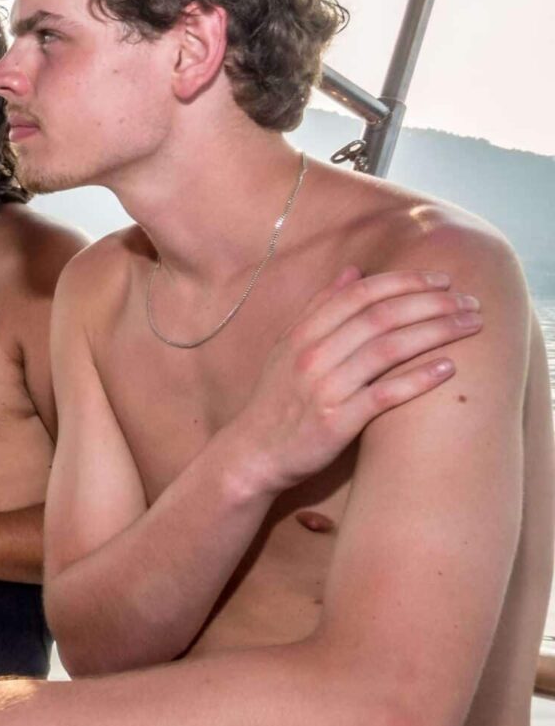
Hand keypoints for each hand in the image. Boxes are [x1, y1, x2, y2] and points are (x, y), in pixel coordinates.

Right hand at [223, 266, 480, 494]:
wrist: (254, 453)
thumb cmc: (278, 399)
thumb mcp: (288, 347)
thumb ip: (319, 309)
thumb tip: (353, 272)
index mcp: (303, 334)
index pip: (359, 295)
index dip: (403, 282)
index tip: (441, 279)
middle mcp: (312, 355)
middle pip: (380, 317)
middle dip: (431, 303)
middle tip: (469, 300)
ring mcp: (324, 388)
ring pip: (387, 349)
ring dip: (436, 332)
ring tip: (471, 325)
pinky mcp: (337, 421)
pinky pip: (384, 394)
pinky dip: (418, 378)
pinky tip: (448, 368)